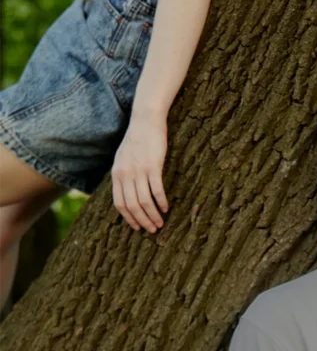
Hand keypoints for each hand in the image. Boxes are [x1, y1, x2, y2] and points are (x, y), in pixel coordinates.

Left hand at [112, 110, 168, 232]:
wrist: (145, 121)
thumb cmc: (137, 140)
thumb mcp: (123, 158)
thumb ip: (123, 175)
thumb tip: (127, 193)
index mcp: (117, 174)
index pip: (119, 204)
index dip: (129, 219)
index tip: (137, 227)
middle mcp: (125, 174)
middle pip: (132, 206)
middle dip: (142, 221)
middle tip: (152, 230)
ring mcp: (138, 170)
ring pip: (144, 201)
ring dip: (153, 215)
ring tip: (161, 223)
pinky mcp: (153, 166)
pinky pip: (156, 190)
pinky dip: (161, 202)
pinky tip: (166, 208)